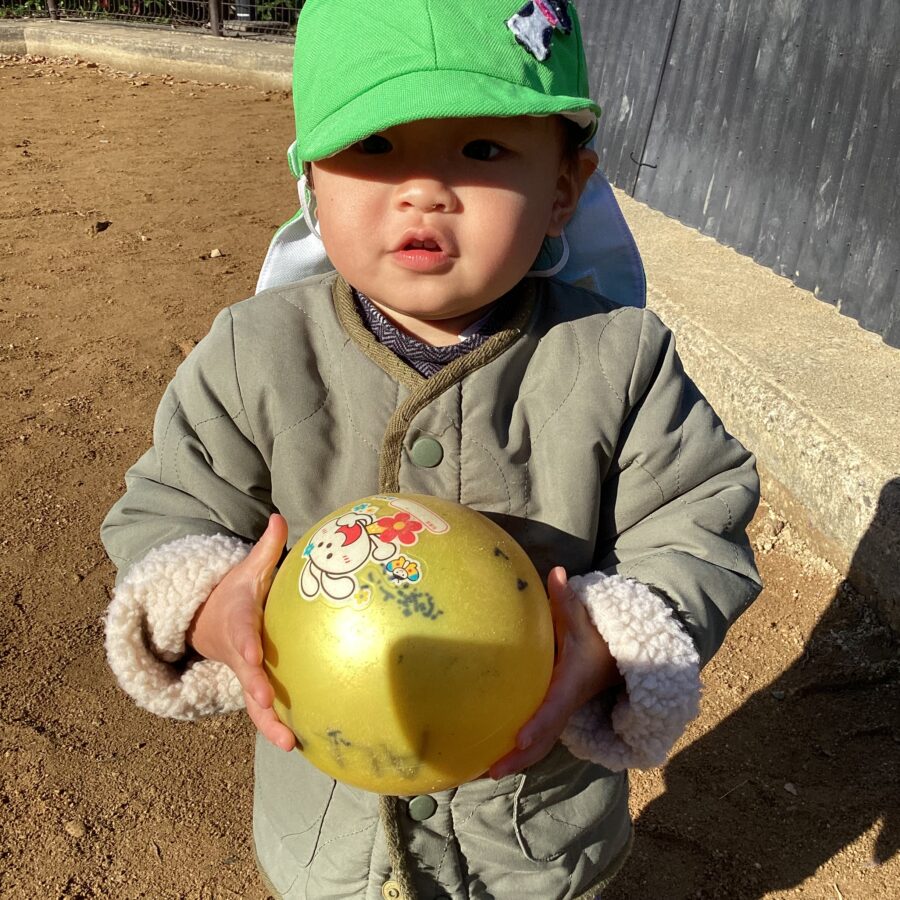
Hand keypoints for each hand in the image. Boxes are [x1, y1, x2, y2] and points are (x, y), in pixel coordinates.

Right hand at [187, 513, 295, 751]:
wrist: (209, 620)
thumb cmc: (238, 592)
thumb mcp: (248, 568)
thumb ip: (266, 548)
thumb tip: (279, 516)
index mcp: (238, 621)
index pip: (241, 632)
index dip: (245, 644)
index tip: (252, 655)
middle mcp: (239, 652)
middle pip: (246, 677)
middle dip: (257, 694)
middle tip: (271, 709)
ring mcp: (244, 674)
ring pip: (254, 703)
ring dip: (270, 724)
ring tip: (291, 744)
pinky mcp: (255, 687)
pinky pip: (265, 709)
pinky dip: (278, 726)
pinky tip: (305, 743)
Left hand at [489, 566, 620, 777]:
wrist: (619, 656)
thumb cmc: (597, 636)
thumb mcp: (584, 617)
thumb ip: (568, 598)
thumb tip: (557, 572)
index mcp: (571, 684)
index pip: (553, 708)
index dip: (537, 724)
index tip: (519, 738)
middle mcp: (566, 704)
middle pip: (543, 739)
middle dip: (519, 757)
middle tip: (490, 771)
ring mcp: (561, 713)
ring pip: (540, 744)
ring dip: (516, 760)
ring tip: (483, 772)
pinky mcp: (554, 714)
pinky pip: (538, 737)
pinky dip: (519, 751)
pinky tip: (490, 756)